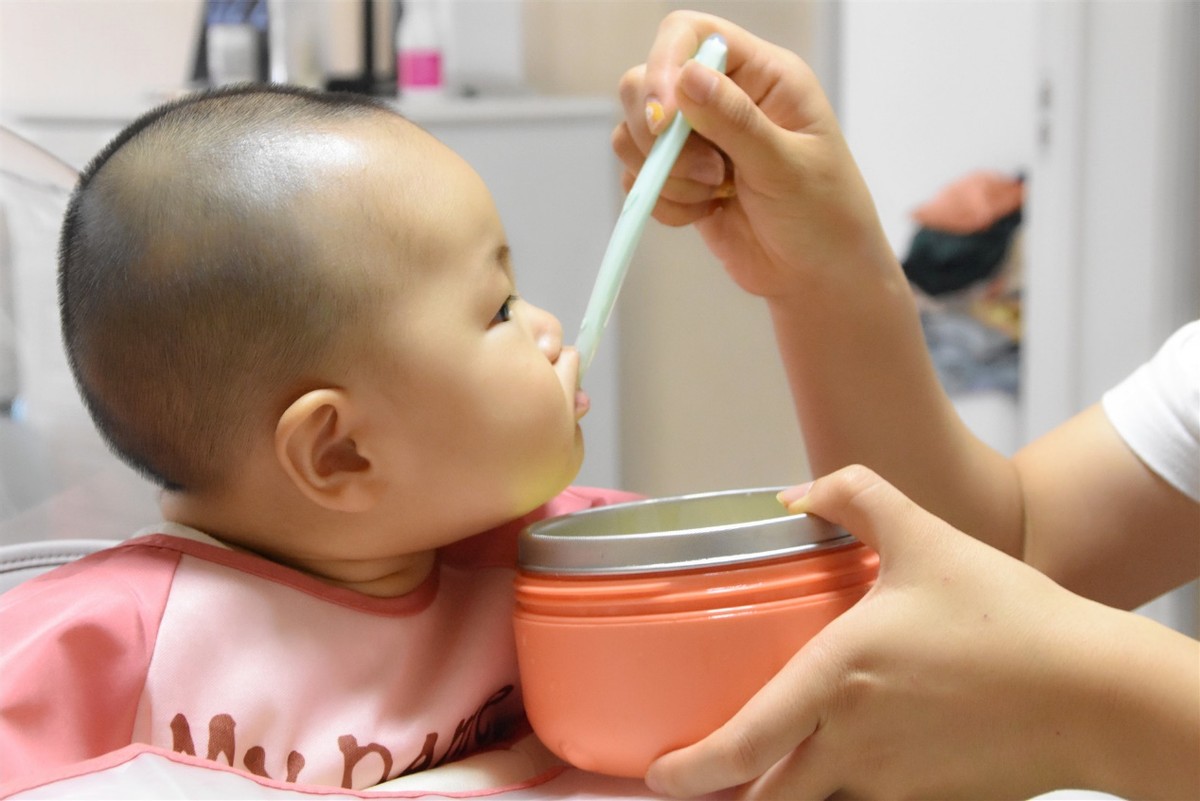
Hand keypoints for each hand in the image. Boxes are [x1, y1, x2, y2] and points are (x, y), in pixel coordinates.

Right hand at [612, 11, 891, 299]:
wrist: (818, 278)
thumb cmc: (825, 216)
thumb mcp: (787, 166)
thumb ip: (736, 122)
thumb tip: (686, 78)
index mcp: (762, 75)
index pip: (691, 35)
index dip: (665, 65)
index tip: (664, 120)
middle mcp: (725, 98)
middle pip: (646, 83)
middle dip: (660, 135)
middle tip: (710, 175)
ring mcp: (698, 140)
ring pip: (636, 134)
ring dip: (665, 174)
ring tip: (715, 194)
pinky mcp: (680, 180)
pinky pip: (640, 179)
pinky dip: (663, 202)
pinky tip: (705, 214)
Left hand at [645, 465, 1199, 798]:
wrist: (1095, 691)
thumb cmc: (1011, 618)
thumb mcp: (925, 537)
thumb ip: (855, 498)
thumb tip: (797, 492)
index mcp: (838, 678)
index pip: (744, 742)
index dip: (691, 769)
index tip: (659, 777)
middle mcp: (854, 742)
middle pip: (769, 799)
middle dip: (730, 796)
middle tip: (706, 781)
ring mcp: (893, 782)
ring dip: (786, 796)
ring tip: (768, 775)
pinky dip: (843, 796)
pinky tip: (846, 770)